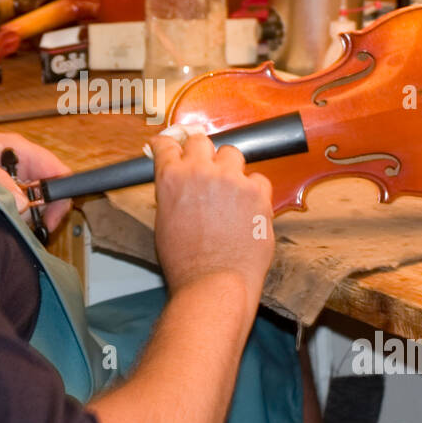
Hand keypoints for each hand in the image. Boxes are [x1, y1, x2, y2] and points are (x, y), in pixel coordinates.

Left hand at [0, 131, 72, 232]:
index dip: (60, 195)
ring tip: (2, 217)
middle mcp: (20, 160)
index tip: (50, 220)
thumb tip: (23, 202)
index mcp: (17, 148)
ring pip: (36, 199)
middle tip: (26, 227)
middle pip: (50, 187)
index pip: (56, 169)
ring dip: (25, 214)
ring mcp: (14, 174)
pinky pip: (21, 203)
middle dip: (42, 209)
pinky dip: (15, 214)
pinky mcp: (5, 187)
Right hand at [150, 129, 274, 307]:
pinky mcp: (257, 192)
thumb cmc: (186, 262)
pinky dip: (253, 189)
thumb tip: (176, 183)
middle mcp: (200, 171)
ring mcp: (231, 179)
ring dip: (229, 167)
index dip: (169, 143)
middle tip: (204, 165)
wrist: (214, 281)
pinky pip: (258, 178)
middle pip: (201, 140)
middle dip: (201, 151)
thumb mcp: (163, 222)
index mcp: (171, 178)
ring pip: (232, 154)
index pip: (168, 144)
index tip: (173, 144)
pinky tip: (247, 207)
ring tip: (228, 189)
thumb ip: (171, 194)